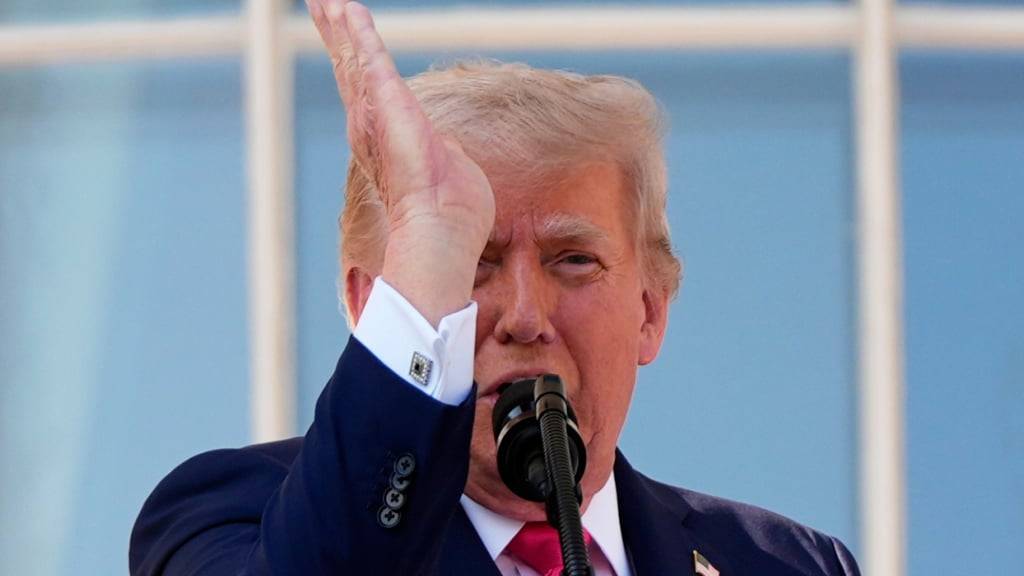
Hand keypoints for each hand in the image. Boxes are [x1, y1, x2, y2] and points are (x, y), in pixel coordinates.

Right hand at [306, 0, 494, 325]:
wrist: (442, 231)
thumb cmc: (453, 212)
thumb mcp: (448, 169)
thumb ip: (441, 150)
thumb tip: (444, 148)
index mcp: (389, 139)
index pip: (370, 92)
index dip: (357, 63)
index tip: (347, 38)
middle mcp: (372, 125)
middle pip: (350, 69)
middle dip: (338, 34)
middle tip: (323, 3)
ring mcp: (376, 114)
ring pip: (354, 59)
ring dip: (341, 26)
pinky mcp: (389, 103)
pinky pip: (371, 56)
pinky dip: (358, 30)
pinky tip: (347, 7)